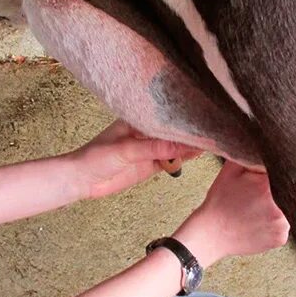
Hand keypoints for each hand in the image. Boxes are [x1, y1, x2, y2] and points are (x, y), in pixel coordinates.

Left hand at [67, 120, 200, 199]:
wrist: (81, 180)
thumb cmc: (95, 157)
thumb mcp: (126, 150)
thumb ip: (154, 148)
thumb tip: (182, 146)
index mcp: (138, 119)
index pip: (165, 116)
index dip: (182, 116)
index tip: (201, 117)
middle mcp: (146, 132)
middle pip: (173, 130)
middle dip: (190, 131)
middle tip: (213, 130)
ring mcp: (150, 148)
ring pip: (175, 145)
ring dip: (190, 145)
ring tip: (213, 141)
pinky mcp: (151, 164)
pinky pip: (171, 160)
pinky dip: (183, 159)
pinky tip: (198, 154)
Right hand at [173, 162, 289, 266]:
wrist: (211, 234)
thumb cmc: (220, 201)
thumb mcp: (230, 171)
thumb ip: (248, 155)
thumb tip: (263, 144)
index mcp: (269, 185)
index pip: (284, 172)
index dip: (276, 173)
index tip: (264, 180)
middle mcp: (281, 207)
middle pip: (289, 192)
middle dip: (277, 190)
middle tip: (257, 196)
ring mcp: (282, 225)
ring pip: (288, 209)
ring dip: (277, 207)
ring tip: (256, 209)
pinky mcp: (280, 239)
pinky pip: (283, 226)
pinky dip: (274, 224)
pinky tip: (258, 222)